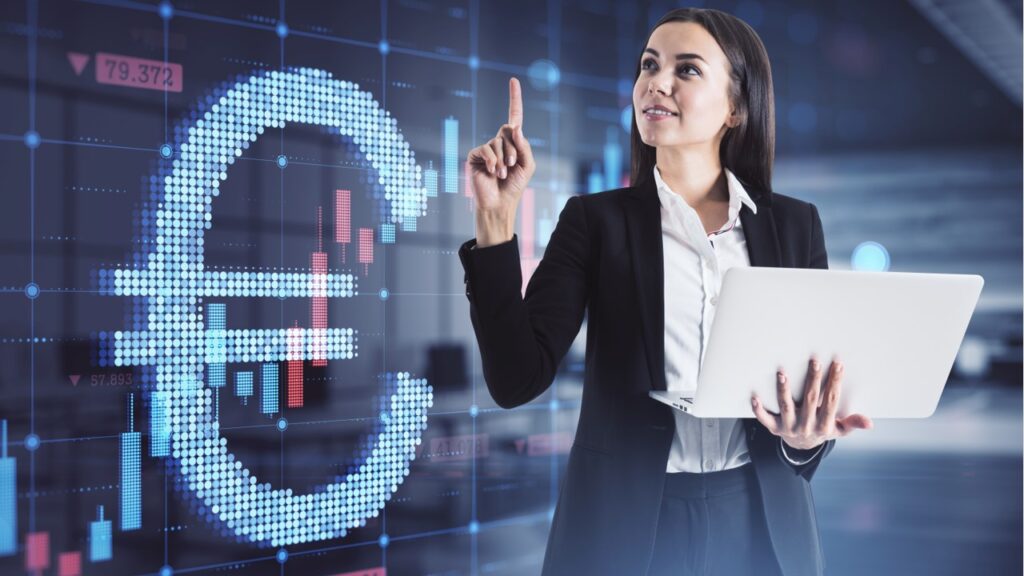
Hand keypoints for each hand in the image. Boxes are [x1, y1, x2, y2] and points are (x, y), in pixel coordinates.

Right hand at [467, 77, 535, 244]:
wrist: (500, 204)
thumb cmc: (515, 186)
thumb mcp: (528, 165)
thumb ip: (524, 145)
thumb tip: (514, 126)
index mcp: (513, 142)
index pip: (514, 116)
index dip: (514, 98)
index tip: (513, 80)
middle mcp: (499, 142)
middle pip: (508, 131)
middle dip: (514, 150)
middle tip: (512, 166)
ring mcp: (486, 148)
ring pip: (498, 142)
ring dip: (504, 160)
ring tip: (503, 174)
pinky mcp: (475, 156)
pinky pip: (485, 149)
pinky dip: (493, 161)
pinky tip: (494, 173)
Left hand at [751, 356, 872, 450]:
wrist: (802, 447)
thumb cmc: (822, 431)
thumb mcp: (839, 430)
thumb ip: (852, 424)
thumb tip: (869, 423)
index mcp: (824, 426)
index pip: (831, 401)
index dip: (835, 383)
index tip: (838, 364)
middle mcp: (806, 426)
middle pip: (810, 400)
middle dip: (813, 380)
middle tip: (815, 362)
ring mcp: (788, 427)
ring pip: (786, 406)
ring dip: (784, 390)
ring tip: (782, 373)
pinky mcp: (774, 428)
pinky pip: (764, 419)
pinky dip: (758, 409)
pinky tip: (754, 397)